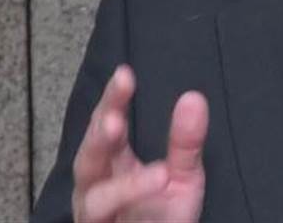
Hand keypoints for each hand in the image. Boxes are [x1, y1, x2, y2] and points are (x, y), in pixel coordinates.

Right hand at [71, 65, 208, 222]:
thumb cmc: (161, 217)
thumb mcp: (182, 178)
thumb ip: (186, 143)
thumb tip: (194, 98)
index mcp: (112, 165)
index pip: (106, 125)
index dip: (112, 102)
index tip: (124, 74)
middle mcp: (95, 188)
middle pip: (88, 158)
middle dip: (98, 138)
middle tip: (114, 119)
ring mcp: (94, 216)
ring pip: (95, 199)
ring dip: (125, 186)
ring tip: (158, 173)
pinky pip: (105, 221)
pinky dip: (131, 206)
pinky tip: (157, 190)